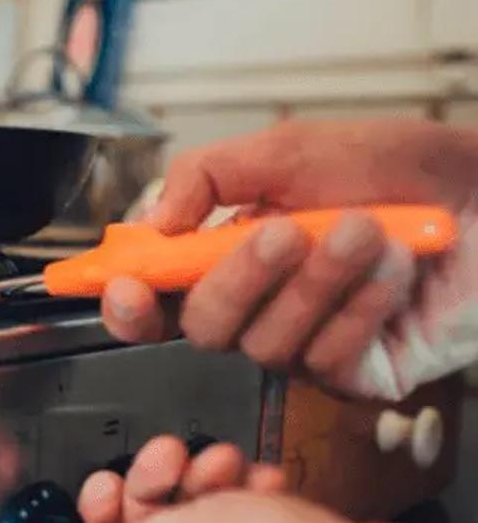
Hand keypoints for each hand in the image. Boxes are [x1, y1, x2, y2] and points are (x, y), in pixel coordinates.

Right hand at [103, 119, 477, 399]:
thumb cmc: (397, 167)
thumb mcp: (290, 148)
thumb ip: (207, 176)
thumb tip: (152, 224)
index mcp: (228, 257)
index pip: (158, 299)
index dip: (130, 305)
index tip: (124, 289)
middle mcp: (258, 307)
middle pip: (204, 329)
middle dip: (238, 281)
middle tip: (285, 233)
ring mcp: (303, 343)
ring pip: (267, 344)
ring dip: (316, 283)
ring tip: (366, 229)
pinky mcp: (352, 374)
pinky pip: (327, 359)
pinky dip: (360, 307)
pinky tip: (393, 270)